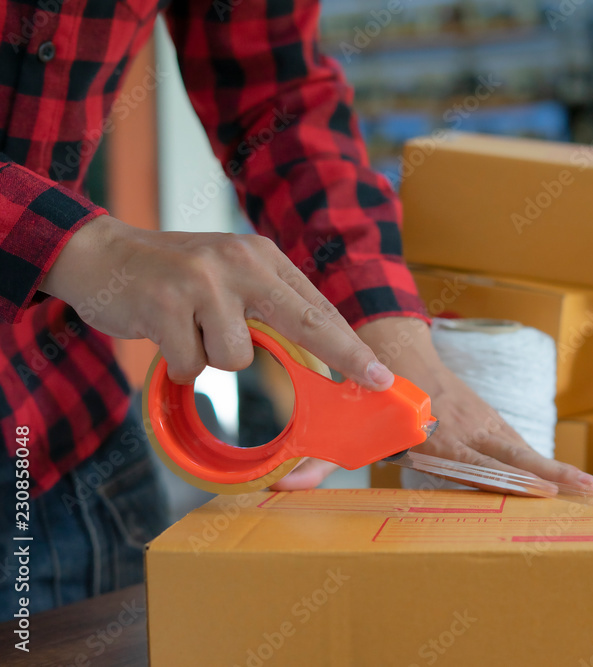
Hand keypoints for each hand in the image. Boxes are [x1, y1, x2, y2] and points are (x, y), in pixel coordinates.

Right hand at [39, 215, 393, 388]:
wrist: (101, 254)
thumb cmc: (175, 275)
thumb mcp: (231, 276)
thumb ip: (269, 307)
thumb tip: (317, 360)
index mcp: (262, 257)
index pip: (318, 307)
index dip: (351, 345)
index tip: (380, 375)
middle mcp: (240, 263)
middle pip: (307, 322)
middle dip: (345, 357)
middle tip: (376, 383)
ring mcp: (203, 282)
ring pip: (237, 358)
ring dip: (212, 358)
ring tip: (189, 329)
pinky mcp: (166, 304)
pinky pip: (193, 366)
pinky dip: (179, 364)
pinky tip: (164, 333)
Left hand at [271, 317, 592, 492]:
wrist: (394, 346)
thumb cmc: (373, 395)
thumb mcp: (349, 427)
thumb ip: (322, 459)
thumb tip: (282, 487)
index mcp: (435, 429)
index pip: (474, 459)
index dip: (503, 475)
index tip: (533, 487)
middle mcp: (464, 425)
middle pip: (512, 454)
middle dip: (547, 474)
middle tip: (585, 492)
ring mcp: (480, 419)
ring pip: (521, 448)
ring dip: (555, 470)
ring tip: (591, 492)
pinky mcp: (486, 417)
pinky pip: (517, 444)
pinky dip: (540, 461)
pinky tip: (565, 482)